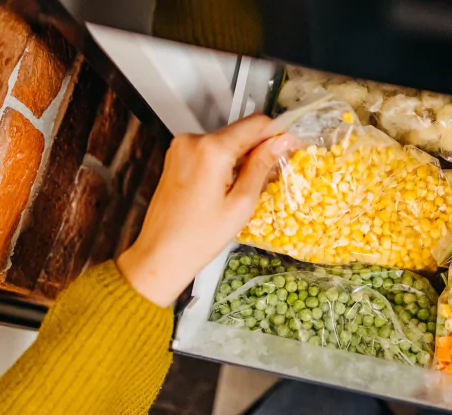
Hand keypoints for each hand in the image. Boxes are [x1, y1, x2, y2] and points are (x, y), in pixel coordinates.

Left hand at [117, 115, 294, 305]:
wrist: (161, 253)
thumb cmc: (198, 237)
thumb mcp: (241, 203)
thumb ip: (262, 166)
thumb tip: (281, 143)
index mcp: (211, 150)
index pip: (255, 124)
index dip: (277, 134)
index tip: (289, 147)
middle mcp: (192, 141)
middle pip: (239, 131)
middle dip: (259, 149)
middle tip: (273, 174)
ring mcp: (181, 148)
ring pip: (225, 142)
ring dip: (241, 157)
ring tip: (248, 188)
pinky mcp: (176, 158)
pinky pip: (209, 151)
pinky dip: (224, 164)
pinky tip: (229, 188)